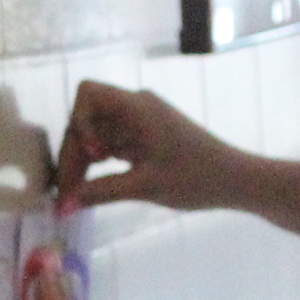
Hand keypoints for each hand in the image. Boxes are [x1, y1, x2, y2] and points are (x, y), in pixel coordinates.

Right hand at [56, 80, 299, 235]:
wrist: (236, 181)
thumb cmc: (197, 179)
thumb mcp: (145, 187)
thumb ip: (100, 193)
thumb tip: (62, 206)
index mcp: (138, 107)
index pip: (88, 93)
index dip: (78, 121)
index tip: (92, 154)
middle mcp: (135, 108)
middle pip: (87, 119)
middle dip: (74, 153)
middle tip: (67, 194)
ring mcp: (138, 123)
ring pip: (95, 134)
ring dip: (83, 162)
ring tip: (76, 197)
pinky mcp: (142, 139)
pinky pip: (110, 145)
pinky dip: (97, 166)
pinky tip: (91, 189)